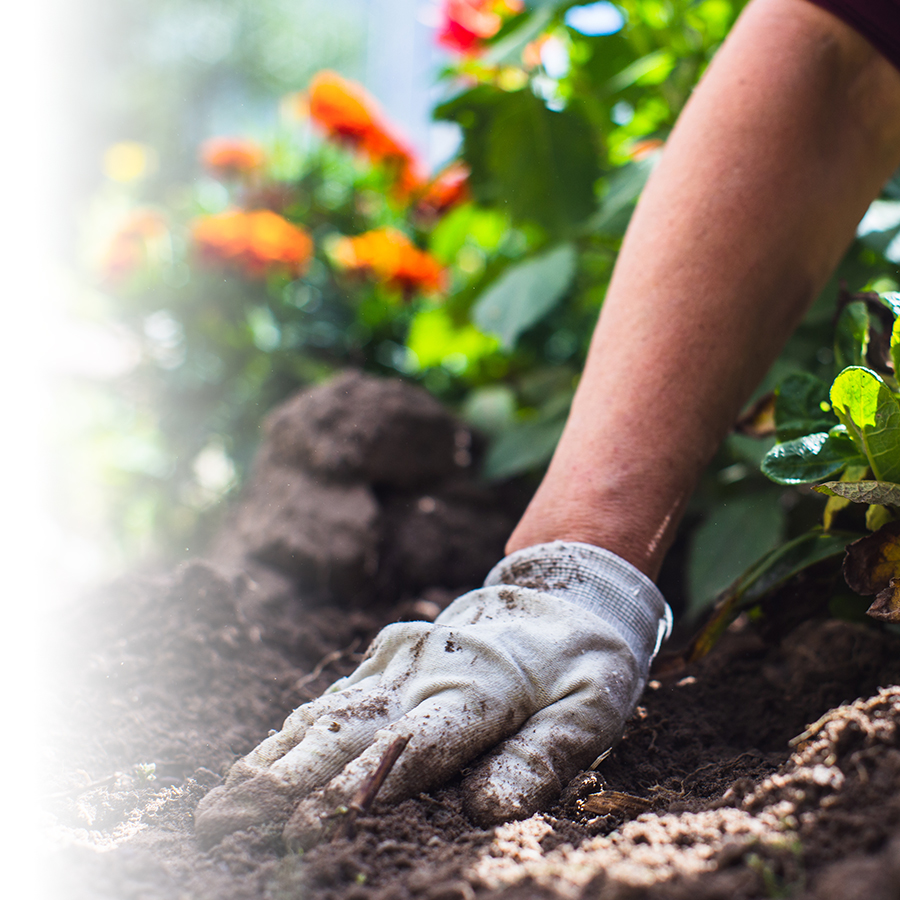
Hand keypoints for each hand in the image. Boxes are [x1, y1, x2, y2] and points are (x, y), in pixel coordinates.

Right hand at [194, 542, 670, 848]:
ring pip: (327, 714)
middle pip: (349, 732)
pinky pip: (334, 696)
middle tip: (222, 824)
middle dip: (285, 782)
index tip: (303, 829)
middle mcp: (425, 674)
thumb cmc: (582, 660)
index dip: (360, 789)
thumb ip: (543, 758)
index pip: (413, 748)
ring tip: (218, 803)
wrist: (564, 591)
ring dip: (272, 760)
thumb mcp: (591, 708)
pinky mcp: (388, 658)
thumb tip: (484, 811)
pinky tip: (256, 760)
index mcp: (478, 690)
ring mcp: (400, 663)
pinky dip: (291, 730)